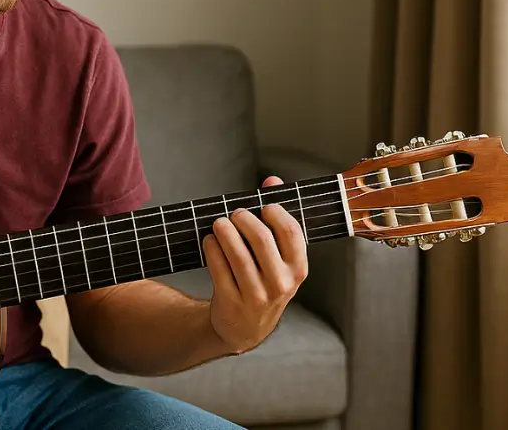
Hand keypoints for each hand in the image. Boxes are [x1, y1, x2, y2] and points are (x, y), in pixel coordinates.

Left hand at [202, 176, 307, 354]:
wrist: (245, 328)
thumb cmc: (264, 281)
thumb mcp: (278, 257)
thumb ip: (277, 217)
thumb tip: (272, 180)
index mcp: (298, 269)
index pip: (291, 232)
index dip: (275, 212)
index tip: (263, 205)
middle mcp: (281, 284)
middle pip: (261, 239)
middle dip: (243, 219)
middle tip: (234, 213)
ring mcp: (256, 296)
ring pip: (238, 255)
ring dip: (224, 232)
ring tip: (218, 223)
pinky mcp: (231, 302)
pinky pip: (219, 269)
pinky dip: (212, 249)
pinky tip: (209, 240)